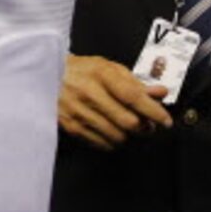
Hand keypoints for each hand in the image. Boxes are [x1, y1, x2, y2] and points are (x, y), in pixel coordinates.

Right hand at [58, 54, 172, 148]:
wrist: (45, 75)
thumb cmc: (82, 71)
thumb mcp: (109, 68)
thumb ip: (136, 82)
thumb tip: (160, 93)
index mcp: (101, 73)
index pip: (133, 96)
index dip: (153, 111)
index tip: (165, 120)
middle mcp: (89, 92)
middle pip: (127, 121)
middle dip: (144, 127)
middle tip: (148, 126)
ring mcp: (78, 111)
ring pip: (116, 135)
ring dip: (129, 136)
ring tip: (128, 127)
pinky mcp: (70, 126)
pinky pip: (101, 143)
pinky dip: (112, 142)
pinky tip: (111, 131)